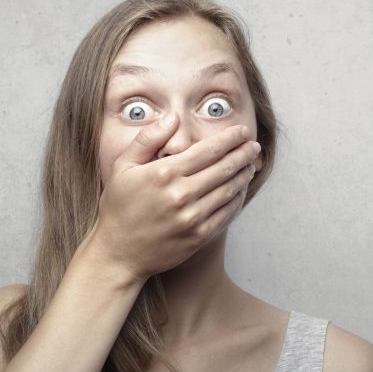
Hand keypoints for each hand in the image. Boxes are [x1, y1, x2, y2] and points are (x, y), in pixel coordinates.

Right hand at [83, 114, 260, 281]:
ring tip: (251, 164)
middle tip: (253, 145)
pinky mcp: (199, 236)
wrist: (118, 253)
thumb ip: (148, 139)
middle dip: (244, 153)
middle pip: (225, 168)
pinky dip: (238, 199)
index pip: (208, 150)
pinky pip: (227, 213)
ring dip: (244, 174)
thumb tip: (174, 118)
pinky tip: (241, 190)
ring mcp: (192, 217)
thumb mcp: (122, 167)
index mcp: (164, 173)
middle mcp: (181, 194)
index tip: (242, 131)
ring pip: (230, 190)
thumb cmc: (119, 207)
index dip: (230, 138)